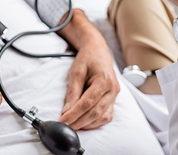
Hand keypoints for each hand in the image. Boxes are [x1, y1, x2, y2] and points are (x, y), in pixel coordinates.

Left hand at [58, 10, 119, 129]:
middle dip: (79, 122)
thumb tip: (66, 112)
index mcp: (105, 80)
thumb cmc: (87, 59)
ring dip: (87, 124)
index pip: (87, 103)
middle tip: (65, 126)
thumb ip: (72, 93)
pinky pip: (106, 116)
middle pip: (96, 112)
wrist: (97, 50)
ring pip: (102, 117)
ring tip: (73, 125)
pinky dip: (95, 122)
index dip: (74, 114)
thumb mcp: (76, 72)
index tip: (62, 121)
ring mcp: (115, 95)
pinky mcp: (113, 100)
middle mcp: (113, 89)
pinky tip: (84, 122)